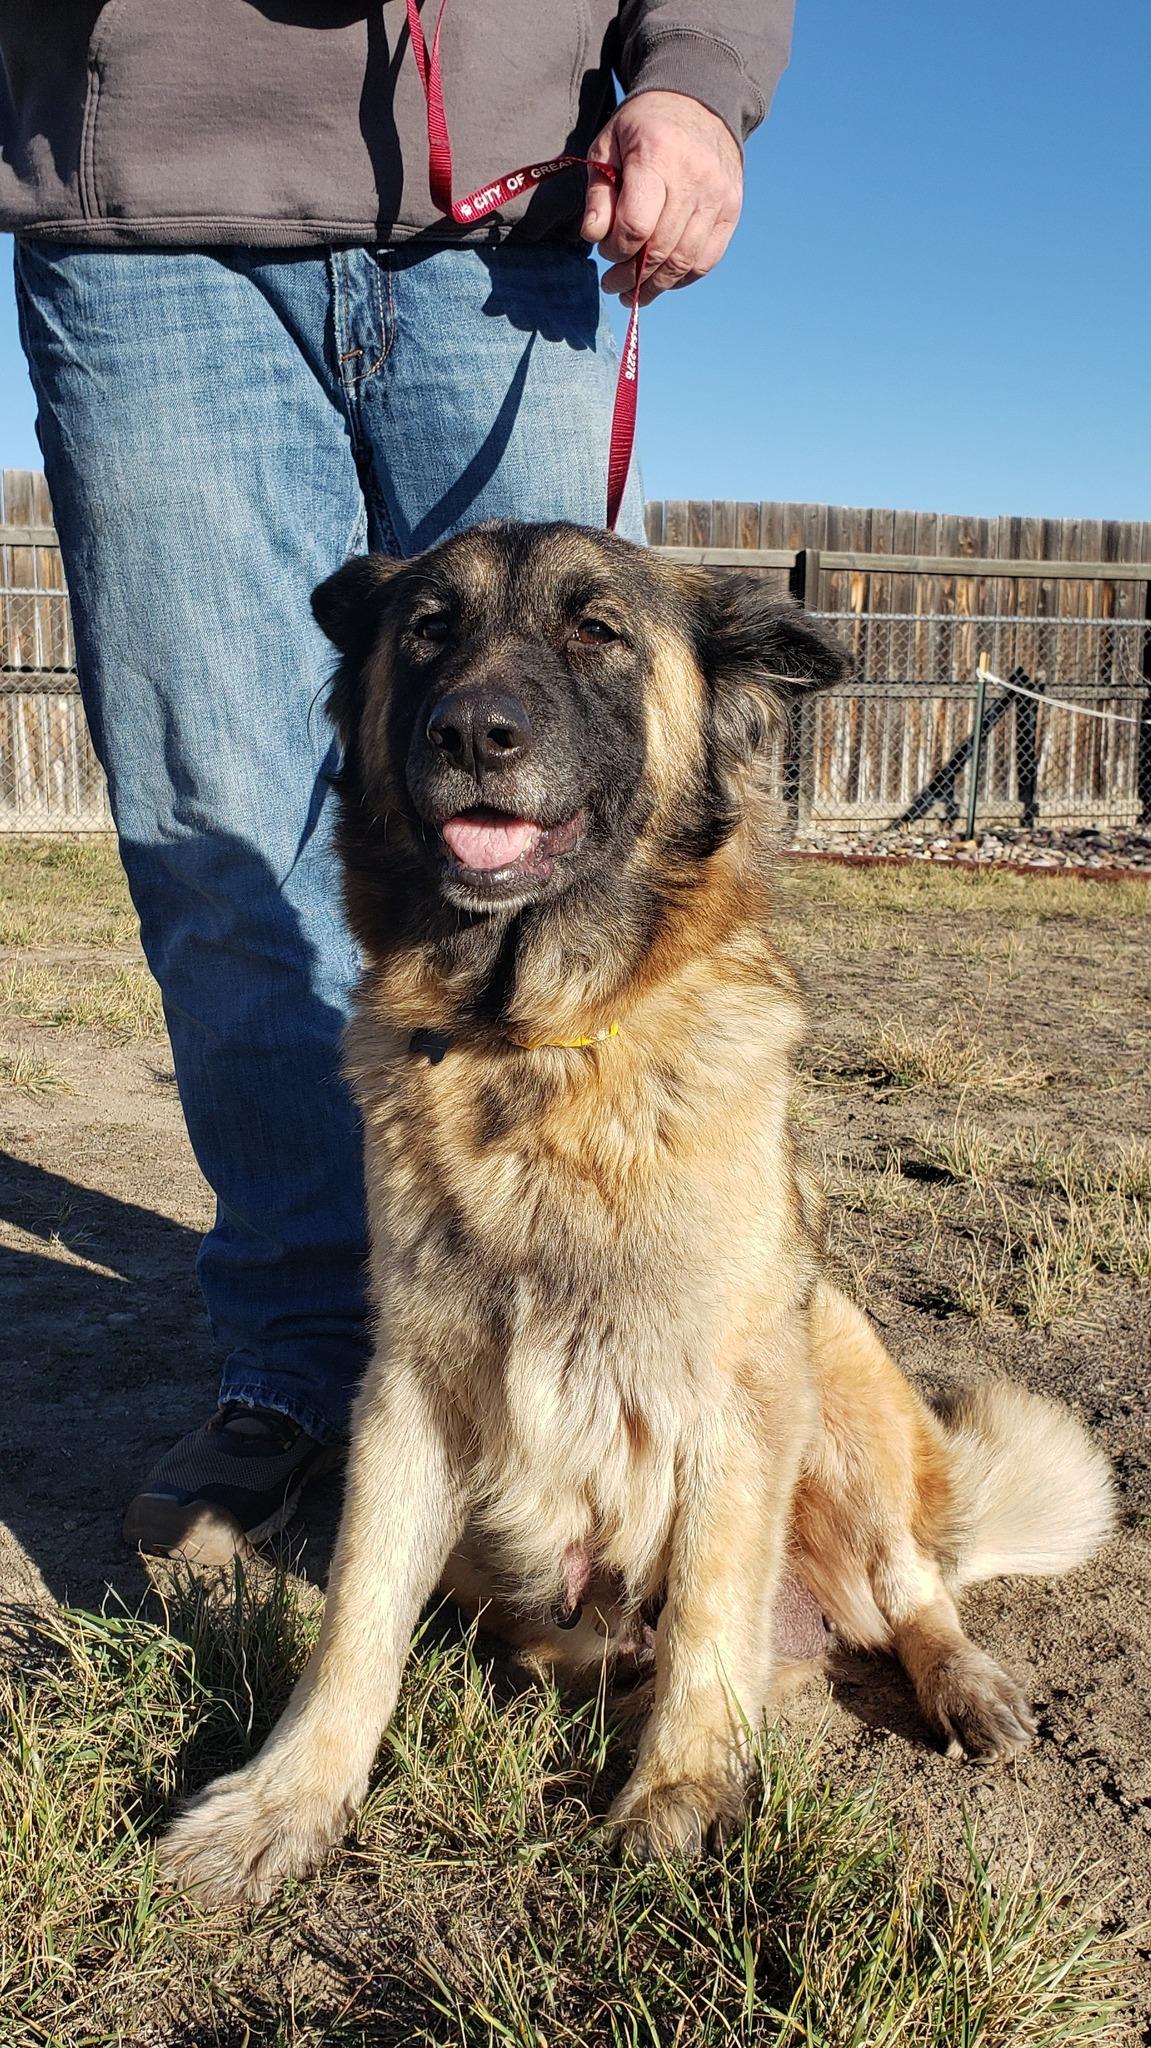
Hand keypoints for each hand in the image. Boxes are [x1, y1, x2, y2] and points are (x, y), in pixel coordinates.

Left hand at [581, 90, 742, 305]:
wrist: (698, 101)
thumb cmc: (644, 127)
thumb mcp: (609, 146)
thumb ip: (599, 193)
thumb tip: (594, 237)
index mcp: (657, 157)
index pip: (636, 226)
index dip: (616, 249)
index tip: (605, 249)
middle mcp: (693, 178)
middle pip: (660, 249)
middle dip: (630, 276)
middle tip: (612, 284)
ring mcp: (717, 196)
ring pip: (684, 261)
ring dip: (655, 286)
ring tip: (633, 293)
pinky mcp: (732, 209)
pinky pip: (707, 259)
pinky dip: (682, 278)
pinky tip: (662, 280)